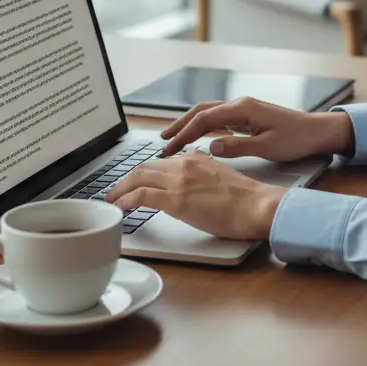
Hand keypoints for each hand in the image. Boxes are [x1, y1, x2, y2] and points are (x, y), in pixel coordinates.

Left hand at [105, 150, 286, 240]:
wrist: (256, 205)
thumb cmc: (245, 199)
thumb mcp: (220, 177)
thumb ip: (203, 175)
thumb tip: (192, 184)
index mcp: (195, 158)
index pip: (160, 162)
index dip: (143, 172)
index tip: (134, 182)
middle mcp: (184, 163)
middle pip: (144, 167)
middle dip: (125, 179)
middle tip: (115, 191)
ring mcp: (178, 180)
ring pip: (137, 178)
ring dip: (119, 189)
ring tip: (110, 200)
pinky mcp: (175, 200)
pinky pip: (140, 196)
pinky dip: (124, 200)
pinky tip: (118, 208)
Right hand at [158, 96, 354, 162]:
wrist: (317, 131)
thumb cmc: (296, 138)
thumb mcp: (267, 148)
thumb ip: (237, 147)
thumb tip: (210, 146)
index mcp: (243, 109)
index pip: (205, 119)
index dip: (184, 133)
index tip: (169, 147)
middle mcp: (240, 104)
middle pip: (202, 111)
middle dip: (180, 125)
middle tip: (163, 141)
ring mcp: (244, 109)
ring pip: (209, 114)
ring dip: (190, 125)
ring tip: (174, 139)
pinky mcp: (248, 116)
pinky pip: (219, 119)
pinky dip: (204, 127)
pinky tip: (198, 139)